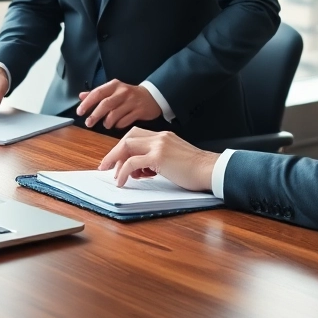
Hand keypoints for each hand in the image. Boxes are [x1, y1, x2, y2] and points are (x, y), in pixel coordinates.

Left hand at [76, 80, 161, 128]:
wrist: (152, 96)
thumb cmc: (128, 94)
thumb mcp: (113, 90)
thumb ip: (97, 93)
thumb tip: (81, 96)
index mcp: (114, 86)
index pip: (97, 93)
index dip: (87, 103)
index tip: (79, 112)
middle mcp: (123, 92)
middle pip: (105, 104)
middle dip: (95, 115)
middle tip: (88, 123)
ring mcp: (132, 102)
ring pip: (115, 114)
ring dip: (107, 122)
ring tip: (106, 124)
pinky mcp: (139, 111)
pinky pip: (125, 121)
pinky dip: (118, 125)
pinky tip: (117, 125)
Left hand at [98, 127, 216, 190]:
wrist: (211, 170)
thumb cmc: (196, 170)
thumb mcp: (175, 159)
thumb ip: (158, 160)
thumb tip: (141, 171)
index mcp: (163, 136)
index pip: (136, 135)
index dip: (123, 148)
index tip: (117, 160)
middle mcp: (159, 137)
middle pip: (128, 138)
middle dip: (114, 153)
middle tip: (106, 166)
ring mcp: (158, 146)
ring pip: (127, 147)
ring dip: (116, 161)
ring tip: (115, 176)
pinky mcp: (158, 158)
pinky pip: (132, 163)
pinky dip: (123, 172)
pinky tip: (122, 181)